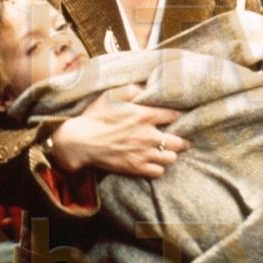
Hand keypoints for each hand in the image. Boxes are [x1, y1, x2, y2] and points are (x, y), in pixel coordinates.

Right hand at [50, 84, 189, 177]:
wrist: (80, 141)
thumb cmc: (95, 116)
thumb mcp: (112, 95)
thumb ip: (132, 89)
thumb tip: (144, 90)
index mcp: (144, 115)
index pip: (173, 116)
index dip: (177, 116)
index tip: (177, 117)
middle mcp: (148, 136)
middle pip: (178, 142)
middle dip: (181, 139)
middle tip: (180, 138)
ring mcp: (143, 154)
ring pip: (170, 158)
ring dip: (170, 154)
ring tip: (166, 150)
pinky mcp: (135, 168)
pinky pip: (158, 172)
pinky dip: (159, 167)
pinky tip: (154, 162)